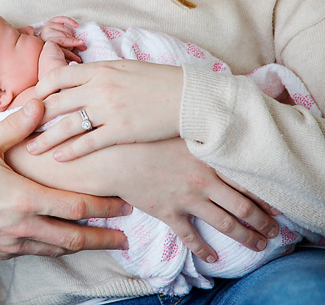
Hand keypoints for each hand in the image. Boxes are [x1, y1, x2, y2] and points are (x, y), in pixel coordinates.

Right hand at [0, 103, 130, 258]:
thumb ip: (16, 126)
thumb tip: (41, 104)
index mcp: (25, 199)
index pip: (76, 206)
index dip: (104, 207)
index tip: (125, 204)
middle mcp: (25, 226)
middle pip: (75, 238)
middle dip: (104, 238)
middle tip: (125, 237)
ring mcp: (13, 243)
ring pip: (57, 249)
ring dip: (82, 246)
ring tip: (100, 242)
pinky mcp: (1, 251)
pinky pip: (37, 252)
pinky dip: (55, 248)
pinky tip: (59, 242)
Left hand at [26, 60, 181, 160]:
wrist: (189, 97)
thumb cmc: (157, 81)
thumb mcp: (124, 68)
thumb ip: (99, 73)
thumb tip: (79, 78)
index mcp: (99, 68)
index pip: (57, 75)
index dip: (39, 89)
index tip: (29, 100)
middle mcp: (99, 87)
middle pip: (55, 102)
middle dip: (33, 116)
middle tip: (18, 128)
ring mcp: (109, 109)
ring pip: (66, 125)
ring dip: (45, 138)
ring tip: (31, 149)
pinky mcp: (121, 130)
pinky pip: (89, 142)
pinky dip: (70, 151)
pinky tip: (58, 159)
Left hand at [39, 16, 84, 52]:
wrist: (44, 40)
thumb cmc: (54, 47)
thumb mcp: (59, 51)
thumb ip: (67, 53)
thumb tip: (78, 59)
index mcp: (47, 41)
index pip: (62, 41)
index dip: (72, 43)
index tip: (82, 44)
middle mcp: (46, 32)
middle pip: (64, 35)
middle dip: (73, 40)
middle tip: (80, 44)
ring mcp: (49, 25)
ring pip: (65, 29)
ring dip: (71, 34)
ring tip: (74, 39)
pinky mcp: (53, 20)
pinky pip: (63, 19)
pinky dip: (70, 21)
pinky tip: (76, 25)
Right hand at [99, 139, 279, 263]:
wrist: (113, 157)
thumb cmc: (143, 139)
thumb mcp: (176, 131)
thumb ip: (199, 136)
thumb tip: (217, 131)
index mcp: (207, 160)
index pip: (245, 181)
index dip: (264, 196)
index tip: (275, 207)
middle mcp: (203, 182)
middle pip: (243, 207)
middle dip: (262, 222)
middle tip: (273, 231)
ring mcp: (187, 200)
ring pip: (225, 224)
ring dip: (246, 237)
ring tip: (258, 245)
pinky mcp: (169, 213)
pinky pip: (191, 237)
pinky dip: (204, 249)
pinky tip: (214, 257)